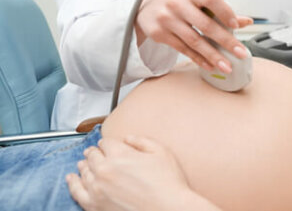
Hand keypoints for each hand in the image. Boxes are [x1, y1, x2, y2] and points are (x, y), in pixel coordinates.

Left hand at [67, 136, 217, 210]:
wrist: (168, 209)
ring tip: (83, 163)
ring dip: (84, 165)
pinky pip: (77, 191)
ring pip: (84, 171)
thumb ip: (142, 141)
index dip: (108, 143)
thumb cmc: (168, 182)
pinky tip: (71, 178)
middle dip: (94, 152)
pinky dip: (72, 183)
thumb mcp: (162, 152)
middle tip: (94, 152)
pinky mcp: (94, 205)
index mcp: (120, 154)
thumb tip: (128, 138)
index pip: (106, 143)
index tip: (109, 145)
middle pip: (92, 156)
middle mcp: (104, 170)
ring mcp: (97, 189)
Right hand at [135, 0, 252, 72]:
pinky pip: (183, 49)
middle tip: (240, 53)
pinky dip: (198, 59)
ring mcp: (166, 19)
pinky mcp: (159, 34)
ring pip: (194, 41)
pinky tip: (210, 65)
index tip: (235, 25)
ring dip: (213, 56)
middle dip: (226, 41)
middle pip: (205, 25)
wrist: (146, 7)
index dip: (224, 12)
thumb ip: (221, 10)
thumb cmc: (179, 2)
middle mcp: (177, 3)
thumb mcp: (197, 0)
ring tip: (227, 66)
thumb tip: (247, 21)